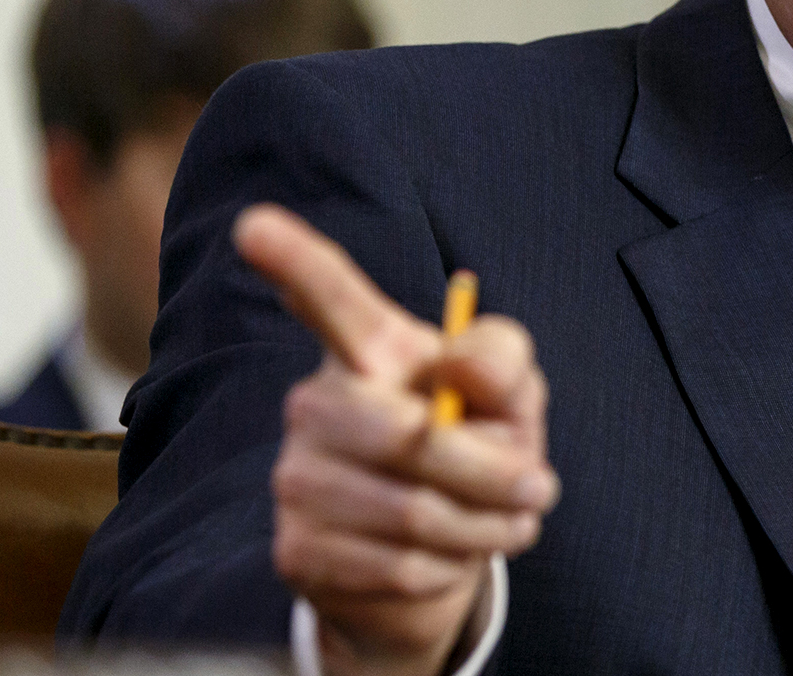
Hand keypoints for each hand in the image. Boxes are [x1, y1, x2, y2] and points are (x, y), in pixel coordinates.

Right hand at [235, 204, 557, 675]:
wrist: (443, 552)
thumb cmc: (480, 448)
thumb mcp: (512, 396)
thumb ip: (502, 360)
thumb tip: (460, 369)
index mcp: (370, 349)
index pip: (331, 297)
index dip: (294, 259)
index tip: (254, 224)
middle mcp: (316, 404)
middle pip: (410, 437)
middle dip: (492, 472)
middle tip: (538, 486)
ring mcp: (296, 478)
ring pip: (412, 511)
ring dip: (484, 526)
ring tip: (506, 522)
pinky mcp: (297, 550)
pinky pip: (397, 566)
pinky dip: (452, 567)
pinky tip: (456, 556)